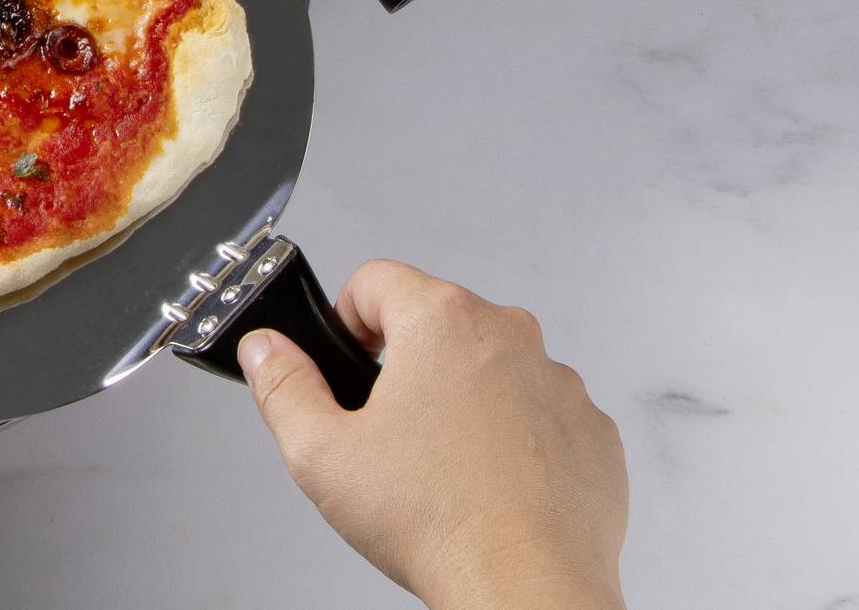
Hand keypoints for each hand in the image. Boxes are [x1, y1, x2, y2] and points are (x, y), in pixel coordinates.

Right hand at [240, 260, 627, 609]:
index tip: (349, 367)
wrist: (527, 589)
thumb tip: (266, 350)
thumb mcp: (320, 454)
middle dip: (407, 364)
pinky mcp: (592, 431)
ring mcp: (559, 383)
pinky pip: (540, 413)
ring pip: (492, 367)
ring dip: (465, 399)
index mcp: (442, 322)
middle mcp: (510, 336)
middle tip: (389, 432)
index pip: (375, 280)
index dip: (347, 321)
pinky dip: (515, 438)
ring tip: (444, 467)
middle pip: (437, 320)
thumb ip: (281, 386)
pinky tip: (491, 485)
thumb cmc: (438, 524)